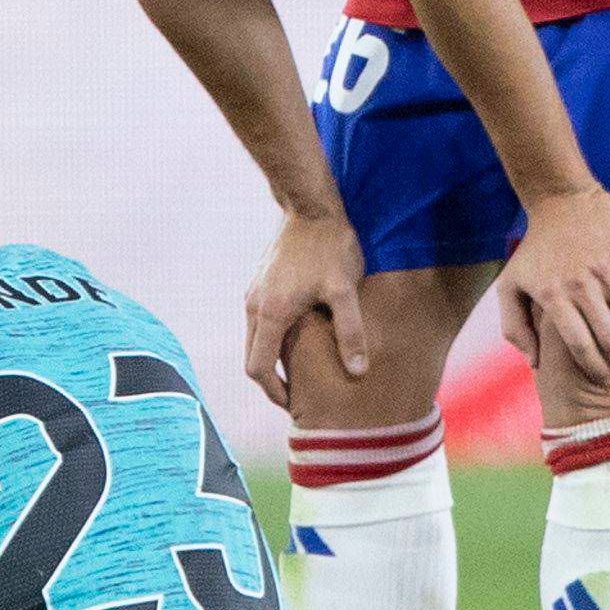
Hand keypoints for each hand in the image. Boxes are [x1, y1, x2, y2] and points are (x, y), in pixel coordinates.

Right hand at [241, 206, 371, 413]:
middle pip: (252, 357)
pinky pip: (259, 320)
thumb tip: (357, 372)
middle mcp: (254, 306)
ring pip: (255, 338)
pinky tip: (300, 335)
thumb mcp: (345, 291)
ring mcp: (253, 292)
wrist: (310, 206)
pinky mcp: (259, 282)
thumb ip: (350, 332)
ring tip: (301, 368)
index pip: (258, 368)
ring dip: (272, 357)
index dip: (274, 392)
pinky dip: (273, 337)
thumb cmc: (330, 247)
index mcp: (271, 314)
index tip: (295, 403)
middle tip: (299, 394)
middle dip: (272, 379)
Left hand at [499, 184, 609, 402]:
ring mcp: (604, 269)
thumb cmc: (533, 250)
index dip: (594, 367)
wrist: (559, 200)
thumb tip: (533, 364)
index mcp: (552, 297)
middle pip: (609, 337)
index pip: (578, 344)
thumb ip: (515, 327)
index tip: (605, 383)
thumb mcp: (510, 286)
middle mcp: (580, 285)